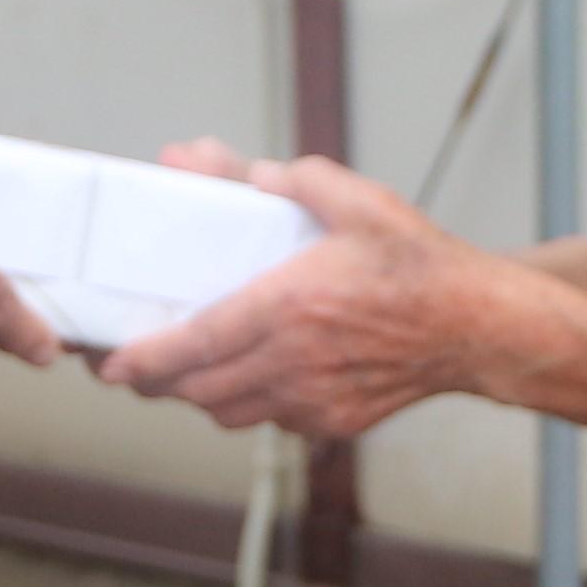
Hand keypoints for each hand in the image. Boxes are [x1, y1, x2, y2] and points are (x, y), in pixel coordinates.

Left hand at [99, 146, 514, 438]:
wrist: (477, 326)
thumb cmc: (416, 263)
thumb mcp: (353, 200)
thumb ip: (284, 179)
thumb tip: (216, 164)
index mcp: (290, 304)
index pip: (196, 342)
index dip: (143, 359)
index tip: (109, 363)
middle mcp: (295, 360)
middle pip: (197, 388)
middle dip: (153, 382)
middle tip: (127, 366)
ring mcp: (314, 399)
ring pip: (228, 412)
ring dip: (196, 395)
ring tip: (180, 371)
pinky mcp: (332, 422)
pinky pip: (269, 420)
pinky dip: (247, 402)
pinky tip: (248, 376)